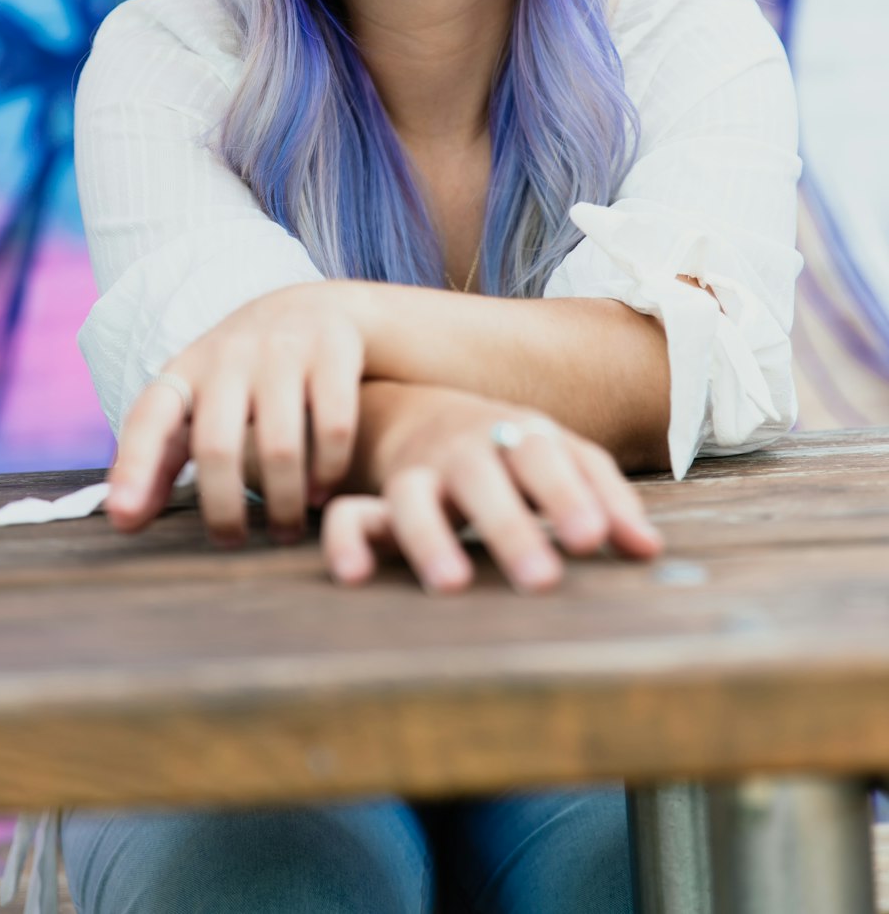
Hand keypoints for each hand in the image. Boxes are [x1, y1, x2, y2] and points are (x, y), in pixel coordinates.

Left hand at [105, 282, 364, 541]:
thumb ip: (161, 458)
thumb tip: (122, 521)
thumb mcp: (199, 401)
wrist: (318, 307)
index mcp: (187, 370)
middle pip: (217, 447)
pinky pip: (333, 426)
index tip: (122, 517)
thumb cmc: (247, 373)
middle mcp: (230, 355)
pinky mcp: (333, 349)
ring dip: (283, 501)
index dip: (134, 467)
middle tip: (233, 542)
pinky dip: (329, 469)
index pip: (150, 418)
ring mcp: (284, 348)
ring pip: (279, 446)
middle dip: (223, 510)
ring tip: (285, 529)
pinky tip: (324, 490)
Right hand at [320, 385, 662, 593]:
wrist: (417, 414)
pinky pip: (349, 516)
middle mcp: (464, 452)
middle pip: (483, 479)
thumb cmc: (509, 450)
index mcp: (518, 437)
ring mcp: (415, 474)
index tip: (593, 539)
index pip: (546, 458)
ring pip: (413, 497)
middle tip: (542, 578)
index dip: (569, 495)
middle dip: (510, 526)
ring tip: (452, 585)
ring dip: (431, 538)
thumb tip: (651, 552)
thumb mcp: (559, 458)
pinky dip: (346, 542)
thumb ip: (604, 497)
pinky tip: (353, 577)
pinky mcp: (371, 501)